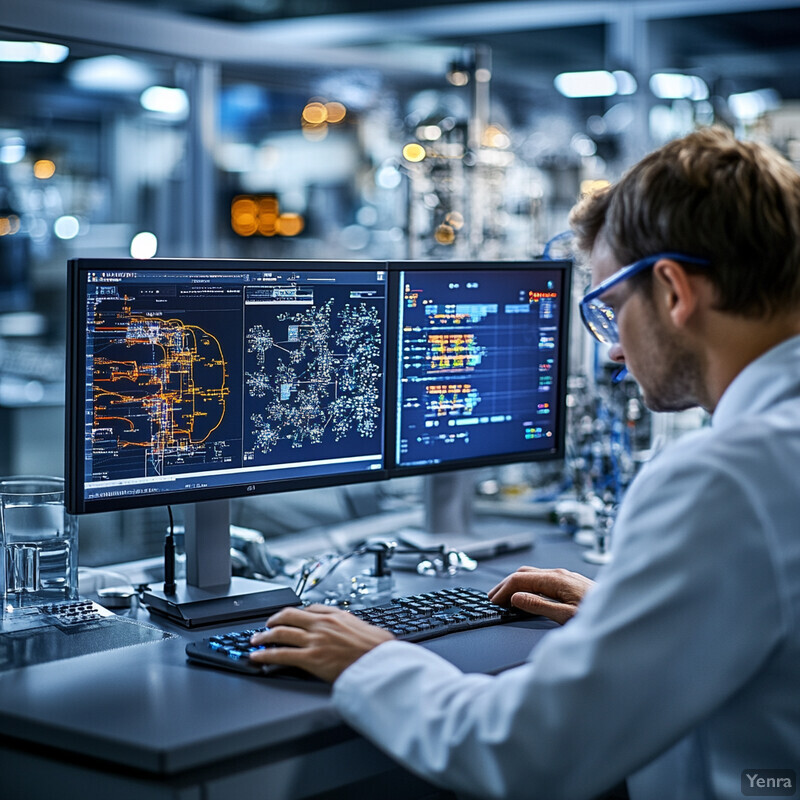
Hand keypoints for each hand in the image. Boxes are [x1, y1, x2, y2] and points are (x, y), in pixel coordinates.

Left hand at [248, 604, 394, 682]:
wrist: (381, 662)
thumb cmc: (379, 649)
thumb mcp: (368, 629)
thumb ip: (355, 628)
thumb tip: (358, 633)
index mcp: (337, 615)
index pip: (309, 609)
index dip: (295, 614)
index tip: (290, 617)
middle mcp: (323, 624)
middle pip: (289, 616)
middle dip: (273, 620)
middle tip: (265, 625)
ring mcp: (315, 640)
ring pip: (281, 633)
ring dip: (264, 636)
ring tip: (255, 641)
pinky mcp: (311, 658)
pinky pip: (281, 654)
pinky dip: (265, 655)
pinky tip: (257, 657)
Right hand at [488, 566, 594, 624]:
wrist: (626, 610)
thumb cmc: (599, 617)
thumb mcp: (566, 617)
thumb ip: (539, 606)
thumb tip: (516, 598)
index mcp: (556, 579)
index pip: (520, 579)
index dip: (503, 590)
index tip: (493, 601)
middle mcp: (560, 574)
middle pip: (524, 573)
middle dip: (506, 584)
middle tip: (493, 598)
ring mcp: (566, 577)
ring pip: (533, 574)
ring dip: (516, 584)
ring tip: (505, 596)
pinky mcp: (571, 583)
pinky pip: (543, 579)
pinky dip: (528, 586)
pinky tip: (528, 595)